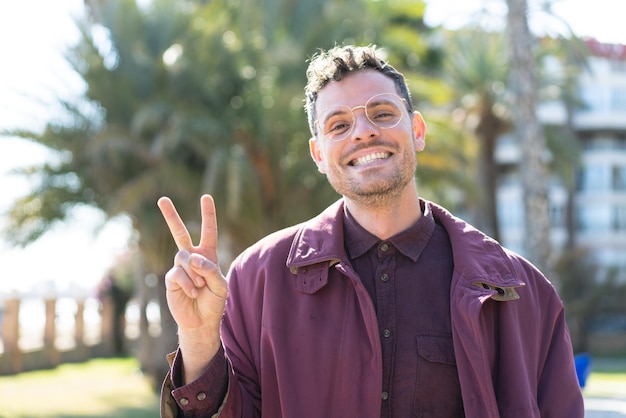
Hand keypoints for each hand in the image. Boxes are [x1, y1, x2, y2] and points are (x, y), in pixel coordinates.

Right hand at [158, 194, 226, 379]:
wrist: (200, 321)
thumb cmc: (214, 302)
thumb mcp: (220, 285)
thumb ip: (210, 269)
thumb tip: (192, 257)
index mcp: (208, 255)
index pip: (208, 231)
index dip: (208, 214)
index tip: (205, 197)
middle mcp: (192, 258)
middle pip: (180, 233)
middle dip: (170, 216)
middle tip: (162, 199)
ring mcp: (180, 267)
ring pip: (183, 257)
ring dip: (194, 273)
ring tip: (200, 287)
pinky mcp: (171, 278)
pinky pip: (178, 273)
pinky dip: (188, 283)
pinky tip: (192, 292)